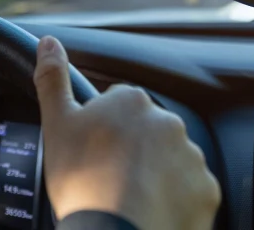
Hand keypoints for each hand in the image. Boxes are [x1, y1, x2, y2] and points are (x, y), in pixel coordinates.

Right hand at [34, 36, 219, 229]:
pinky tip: (150, 210)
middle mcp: (168, 122)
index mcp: (131, 102)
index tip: (93, 151)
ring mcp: (191, 157)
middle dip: (131, 149)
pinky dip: (174, 199)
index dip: (102, 130)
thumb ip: (53, 79)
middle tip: (107, 176)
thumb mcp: (57, 124)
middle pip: (147, 132)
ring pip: (170, 160)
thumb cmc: (83, 182)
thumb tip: (48, 44)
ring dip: (154, 174)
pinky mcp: (205, 190)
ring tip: (128, 198)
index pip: (118, 106)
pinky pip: (190, 189)